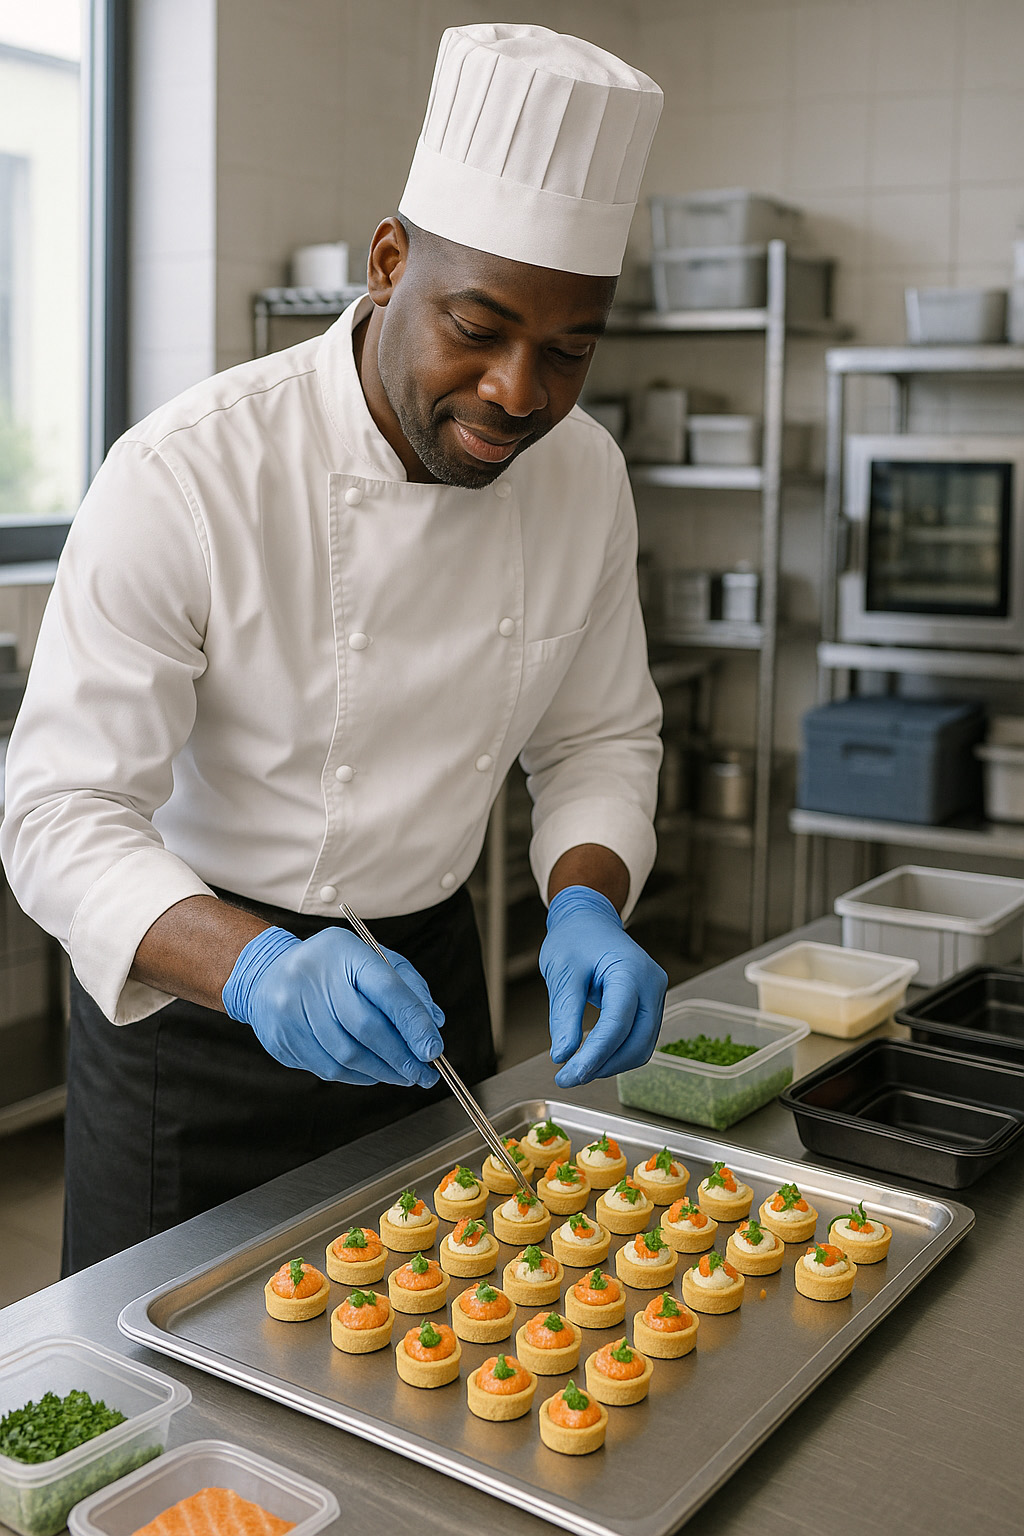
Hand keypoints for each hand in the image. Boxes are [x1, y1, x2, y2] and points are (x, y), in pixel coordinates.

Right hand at [222, 925, 443, 1085]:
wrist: (267, 973)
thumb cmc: (332, 967)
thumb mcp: (371, 959)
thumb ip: (407, 987)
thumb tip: (434, 1024)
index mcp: (344, 951)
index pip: (387, 990)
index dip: (414, 1023)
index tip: (433, 1050)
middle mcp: (314, 978)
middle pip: (366, 1028)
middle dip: (401, 1057)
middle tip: (424, 1074)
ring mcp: (292, 1010)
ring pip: (347, 1055)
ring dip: (383, 1072)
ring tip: (404, 1076)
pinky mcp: (282, 1038)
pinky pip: (328, 1068)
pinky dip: (358, 1076)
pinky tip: (373, 1073)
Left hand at [540, 885, 666, 1087]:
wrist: (589, 919)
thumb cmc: (576, 937)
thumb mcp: (562, 971)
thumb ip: (564, 1014)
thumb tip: (563, 1054)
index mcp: (631, 970)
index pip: (617, 1024)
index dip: (594, 1055)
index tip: (568, 1075)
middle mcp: (651, 984)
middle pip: (637, 1041)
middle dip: (604, 1065)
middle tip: (568, 1078)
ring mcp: (654, 995)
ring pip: (642, 1046)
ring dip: (612, 1064)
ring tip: (578, 1069)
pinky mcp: (649, 1004)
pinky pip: (640, 1039)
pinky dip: (617, 1053)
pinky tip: (593, 1057)